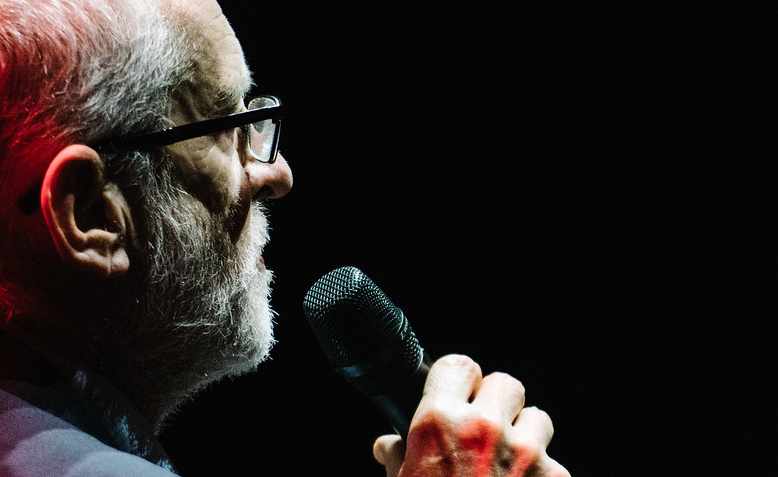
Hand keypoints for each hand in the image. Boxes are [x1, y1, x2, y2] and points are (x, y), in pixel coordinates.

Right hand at [373, 354, 569, 476]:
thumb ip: (395, 459)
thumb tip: (386, 446)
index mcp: (439, 422)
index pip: (458, 365)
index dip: (458, 379)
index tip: (459, 393)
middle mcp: (484, 428)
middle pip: (506, 383)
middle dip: (498, 402)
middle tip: (485, 430)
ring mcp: (524, 453)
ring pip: (538, 417)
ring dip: (526, 434)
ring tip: (508, 463)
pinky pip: (554, 462)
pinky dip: (541, 475)